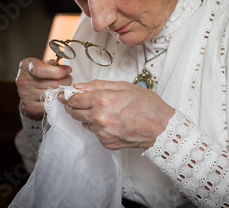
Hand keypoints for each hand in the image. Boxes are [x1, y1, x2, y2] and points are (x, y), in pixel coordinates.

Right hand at [16, 58, 72, 119]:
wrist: (27, 92)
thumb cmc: (38, 75)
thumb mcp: (43, 63)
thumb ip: (53, 65)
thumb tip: (65, 70)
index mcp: (26, 66)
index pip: (41, 70)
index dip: (58, 71)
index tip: (68, 70)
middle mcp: (23, 81)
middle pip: (52, 83)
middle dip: (66, 81)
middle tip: (69, 79)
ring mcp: (26, 96)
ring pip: (54, 94)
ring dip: (63, 91)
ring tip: (64, 87)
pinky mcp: (30, 108)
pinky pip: (50, 104)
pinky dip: (58, 100)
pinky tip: (58, 96)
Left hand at [60, 80, 174, 149]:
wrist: (161, 128)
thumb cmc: (147, 106)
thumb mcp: (124, 86)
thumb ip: (98, 85)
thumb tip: (80, 86)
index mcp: (102, 100)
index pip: (74, 99)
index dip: (69, 96)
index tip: (66, 95)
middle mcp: (99, 117)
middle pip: (74, 112)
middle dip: (76, 106)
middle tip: (85, 102)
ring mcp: (102, 132)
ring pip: (85, 123)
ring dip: (89, 117)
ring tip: (107, 112)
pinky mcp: (106, 143)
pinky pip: (96, 134)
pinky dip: (100, 128)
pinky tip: (114, 122)